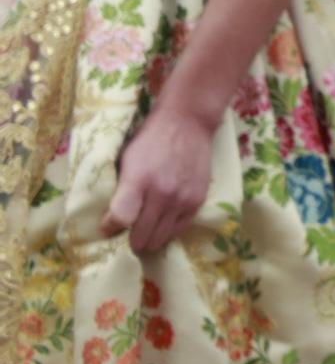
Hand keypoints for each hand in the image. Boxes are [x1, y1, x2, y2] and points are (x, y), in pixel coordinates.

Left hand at [103, 106, 215, 253]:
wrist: (188, 123)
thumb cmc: (151, 140)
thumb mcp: (127, 160)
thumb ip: (119, 191)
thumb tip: (108, 221)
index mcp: (139, 179)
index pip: (120, 219)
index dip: (109, 227)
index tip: (107, 226)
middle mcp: (163, 194)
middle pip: (140, 238)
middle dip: (129, 239)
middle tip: (127, 231)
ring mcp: (183, 200)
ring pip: (159, 240)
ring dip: (149, 238)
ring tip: (144, 229)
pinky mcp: (198, 202)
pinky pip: (178, 232)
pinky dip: (167, 231)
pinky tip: (162, 221)